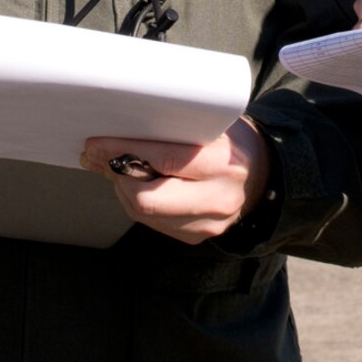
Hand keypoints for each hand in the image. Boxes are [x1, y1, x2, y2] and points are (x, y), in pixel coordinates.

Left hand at [79, 117, 271, 244]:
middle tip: (99, 158)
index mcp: (220, 162)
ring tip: (116, 168)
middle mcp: (215, 198)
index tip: (95, 144)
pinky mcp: (197, 236)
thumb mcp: (210, 125)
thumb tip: (119, 134)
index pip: (162, 159)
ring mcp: (207, 223)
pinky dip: (138, 203)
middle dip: (117, 177)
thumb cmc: (231, 141)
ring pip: (145, 214)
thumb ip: (172, 129)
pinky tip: (136, 185)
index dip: (122, 152)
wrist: (266, 176)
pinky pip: (155, 223)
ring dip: (123, 190)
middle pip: (148, 199)